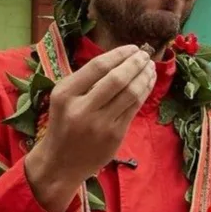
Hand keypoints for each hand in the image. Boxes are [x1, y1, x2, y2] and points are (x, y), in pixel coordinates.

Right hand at [25, 45, 155, 211]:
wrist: (60, 163)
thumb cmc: (63, 124)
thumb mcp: (63, 98)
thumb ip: (85, 80)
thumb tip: (119, 59)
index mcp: (65, 94)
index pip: (98, 67)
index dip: (119, 54)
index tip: (132, 48)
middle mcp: (82, 108)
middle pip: (117, 79)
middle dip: (135, 63)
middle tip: (145, 55)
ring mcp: (100, 124)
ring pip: (130, 93)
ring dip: (144, 77)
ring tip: (150, 67)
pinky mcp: (114, 136)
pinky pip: (134, 108)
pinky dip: (144, 92)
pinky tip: (148, 83)